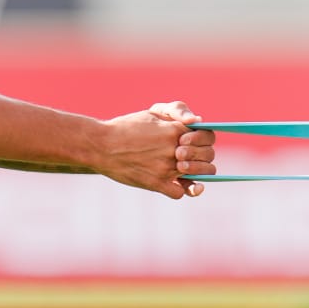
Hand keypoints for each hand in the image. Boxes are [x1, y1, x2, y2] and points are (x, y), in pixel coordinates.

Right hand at [100, 101, 216, 198]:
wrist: (100, 145)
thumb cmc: (126, 127)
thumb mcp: (151, 114)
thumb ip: (176, 117)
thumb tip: (197, 122)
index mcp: (175, 129)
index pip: (208, 136)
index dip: (206, 140)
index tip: (199, 142)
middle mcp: (174, 148)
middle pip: (207, 156)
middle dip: (204, 156)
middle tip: (191, 157)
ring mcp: (166, 167)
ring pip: (199, 175)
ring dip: (197, 173)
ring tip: (185, 169)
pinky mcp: (156, 183)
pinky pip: (180, 192)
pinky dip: (181, 189)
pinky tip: (174, 182)